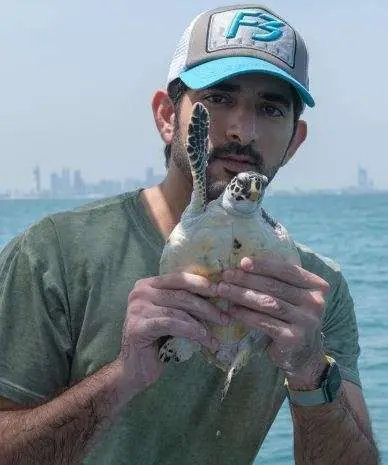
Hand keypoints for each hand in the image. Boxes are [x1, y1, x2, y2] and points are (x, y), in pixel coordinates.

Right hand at [117, 273, 228, 391]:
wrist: (134, 369)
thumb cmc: (157, 341)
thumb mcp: (171, 315)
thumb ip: (183, 302)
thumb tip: (216, 293)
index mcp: (148, 284)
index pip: (179, 278)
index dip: (200, 283)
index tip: (220, 291)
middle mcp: (140, 292)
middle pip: (181, 294)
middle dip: (206, 306)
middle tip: (225, 317)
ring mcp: (137, 308)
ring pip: (178, 310)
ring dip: (201, 323)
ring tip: (216, 334)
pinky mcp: (138, 326)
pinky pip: (172, 324)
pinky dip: (191, 331)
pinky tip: (204, 339)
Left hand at [217, 256, 329, 388]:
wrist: (303, 355)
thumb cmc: (292, 318)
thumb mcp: (293, 296)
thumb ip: (280, 280)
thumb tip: (245, 262)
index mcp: (318, 286)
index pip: (287, 270)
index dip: (263, 265)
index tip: (242, 262)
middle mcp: (316, 303)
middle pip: (275, 286)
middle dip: (247, 279)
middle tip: (226, 275)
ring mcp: (307, 321)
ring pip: (268, 303)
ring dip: (242, 295)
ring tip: (223, 290)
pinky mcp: (294, 338)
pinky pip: (265, 323)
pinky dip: (246, 315)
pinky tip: (232, 310)